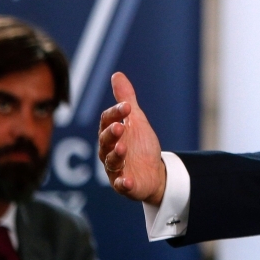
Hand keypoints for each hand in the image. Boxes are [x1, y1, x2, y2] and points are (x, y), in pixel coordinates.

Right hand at [98, 72, 166, 205]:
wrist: (153, 172)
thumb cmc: (140, 145)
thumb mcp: (136, 119)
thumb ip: (126, 99)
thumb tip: (117, 74)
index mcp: (111, 133)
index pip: (108, 120)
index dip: (116, 113)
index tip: (128, 106)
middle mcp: (108, 151)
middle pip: (105, 141)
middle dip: (111, 133)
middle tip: (120, 126)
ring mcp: (115, 169)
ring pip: (111, 162)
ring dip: (115, 155)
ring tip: (122, 148)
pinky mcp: (124, 185)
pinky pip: (120, 185)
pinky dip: (122, 183)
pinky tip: (126, 181)